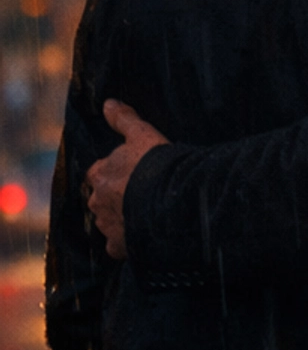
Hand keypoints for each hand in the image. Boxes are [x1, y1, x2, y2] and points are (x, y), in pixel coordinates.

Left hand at [85, 99, 168, 260]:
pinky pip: (118, 246)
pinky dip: (127, 243)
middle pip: (103, 198)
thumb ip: (124, 119)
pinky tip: (143, 237)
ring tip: (147, 214)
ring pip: (110, 221)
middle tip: (142, 194)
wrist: (169, 200)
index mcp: (99, 174)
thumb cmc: (155, 164)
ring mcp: (106, 224)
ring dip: (123, 218)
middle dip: (117, 197)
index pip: (100, 172)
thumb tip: (108, 103)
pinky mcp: (118, 245)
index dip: (116, 172)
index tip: (133, 172)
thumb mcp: (142, 134)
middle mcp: (96, 200)